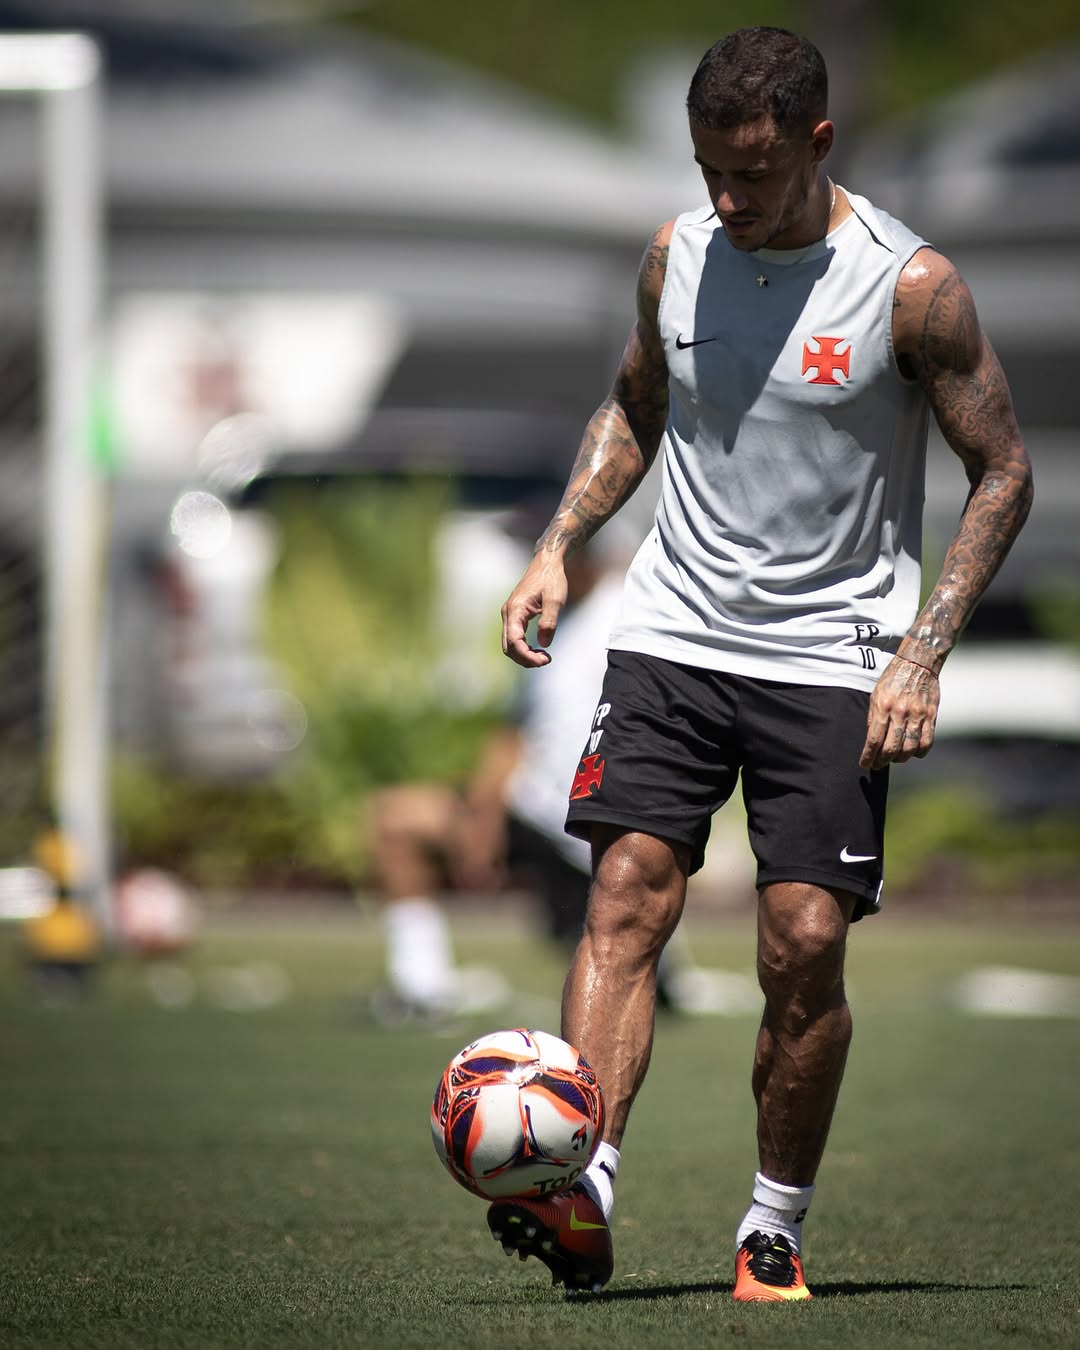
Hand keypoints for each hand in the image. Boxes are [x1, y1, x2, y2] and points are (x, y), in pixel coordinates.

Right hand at [501, 553, 567, 667]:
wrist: (546, 563)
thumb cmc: (551, 579)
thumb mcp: (555, 600)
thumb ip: (549, 622)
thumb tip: (544, 644)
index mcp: (515, 610)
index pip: (515, 642)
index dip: (528, 656)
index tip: (545, 660)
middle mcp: (508, 613)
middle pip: (509, 647)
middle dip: (525, 659)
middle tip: (545, 660)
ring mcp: (510, 614)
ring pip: (510, 644)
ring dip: (524, 655)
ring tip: (543, 657)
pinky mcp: (514, 615)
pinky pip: (514, 637)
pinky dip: (524, 647)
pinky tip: (538, 649)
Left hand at [860, 655, 940, 769]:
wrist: (918, 663)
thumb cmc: (894, 678)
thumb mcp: (876, 695)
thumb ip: (874, 717)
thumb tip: (872, 741)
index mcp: (883, 706)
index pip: (874, 739)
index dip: (868, 756)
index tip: (864, 764)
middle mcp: (900, 712)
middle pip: (891, 747)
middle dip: (882, 761)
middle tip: (878, 765)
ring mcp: (918, 714)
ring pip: (910, 748)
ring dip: (900, 758)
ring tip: (894, 759)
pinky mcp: (931, 715)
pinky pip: (927, 742)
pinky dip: (919, 752)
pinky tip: (913, 753)